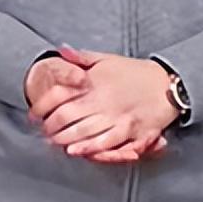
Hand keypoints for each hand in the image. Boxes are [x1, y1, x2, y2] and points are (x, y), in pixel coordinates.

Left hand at [37, 47, 174, 162]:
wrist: (168, 84)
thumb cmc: (136, 72)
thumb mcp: (106, 59)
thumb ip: (81, 57)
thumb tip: (61, 51)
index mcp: (94, 83)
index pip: (59, 96)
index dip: (42, 107)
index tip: (34, 114)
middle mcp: (103, 101)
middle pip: (67, 117)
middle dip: (51, 127)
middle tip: (43, 132)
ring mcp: (118, 117)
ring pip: (84, 132)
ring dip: (65, 139)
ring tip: (55, 142)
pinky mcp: (133, 132)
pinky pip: (107, 143)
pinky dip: (89, 148)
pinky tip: (77, 150)